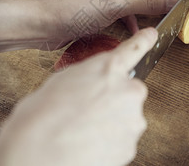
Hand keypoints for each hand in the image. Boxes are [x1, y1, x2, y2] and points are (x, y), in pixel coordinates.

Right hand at [0, 28, 157, 165]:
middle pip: (128, 91)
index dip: (144, 41)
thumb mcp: (61, 81)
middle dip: (113, 99)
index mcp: (108, 68)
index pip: (134, 48)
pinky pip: (122, 140)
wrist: (36, 152)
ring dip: (110, 121)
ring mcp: (132, 120)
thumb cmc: (40, 116)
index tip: (152, 35)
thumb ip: (87, 77)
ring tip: (82, 128)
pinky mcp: (131, 146)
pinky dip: (108, 142)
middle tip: (87, 109)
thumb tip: (92, 83)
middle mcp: (128, 91)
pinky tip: (87, 143)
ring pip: (125, 117)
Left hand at [39, 0, 188, 48]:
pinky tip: (140, 28)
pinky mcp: (104, 1)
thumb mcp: (115, 5)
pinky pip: (129, 4)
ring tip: (167, 14)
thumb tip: (174, 1)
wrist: (45, 24)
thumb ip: (148, 2)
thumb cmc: (72, 8)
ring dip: (153, 2)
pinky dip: (136, 15)